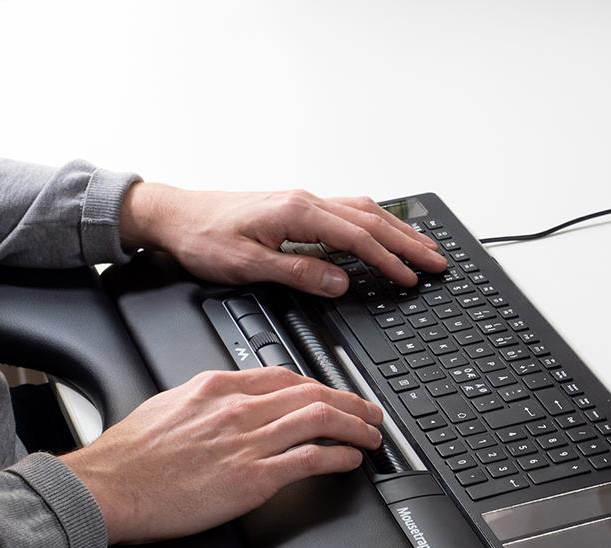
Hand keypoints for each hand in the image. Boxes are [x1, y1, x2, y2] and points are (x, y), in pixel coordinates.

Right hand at [61, 367, 383, 544]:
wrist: (108, 487)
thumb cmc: (130, 456)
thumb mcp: (168, 406)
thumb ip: (205, 402)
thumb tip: (226, 404)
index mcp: (218, 388)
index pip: (284, 376)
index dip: (319, 385)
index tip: (333, 394)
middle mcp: (238, 409)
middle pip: (312, 394)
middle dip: (351, 401)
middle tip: (370, 412)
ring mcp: (248, 442)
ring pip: (320, 421)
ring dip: (355, 427)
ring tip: (372, 435)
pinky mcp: (252, 478)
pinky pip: (309, 460)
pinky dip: (338, 457)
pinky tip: (351, 459)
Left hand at [119, 184, 447, 296]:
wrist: (173, 215)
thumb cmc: (202, 238)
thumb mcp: (247, 265)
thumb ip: (297, 274)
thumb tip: (339, 283)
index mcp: (297, 213)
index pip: (357, 238)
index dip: (388, 260)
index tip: (410, 277)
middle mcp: (306, 201)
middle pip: (372, 220)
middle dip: (409, 242)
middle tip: (438, 262)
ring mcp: (304, 202)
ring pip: (366, 212)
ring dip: (399, 231)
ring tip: (425, 249)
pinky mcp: (299, 208)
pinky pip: (350, 212)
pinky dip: (377, 224)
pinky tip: (387, 233)